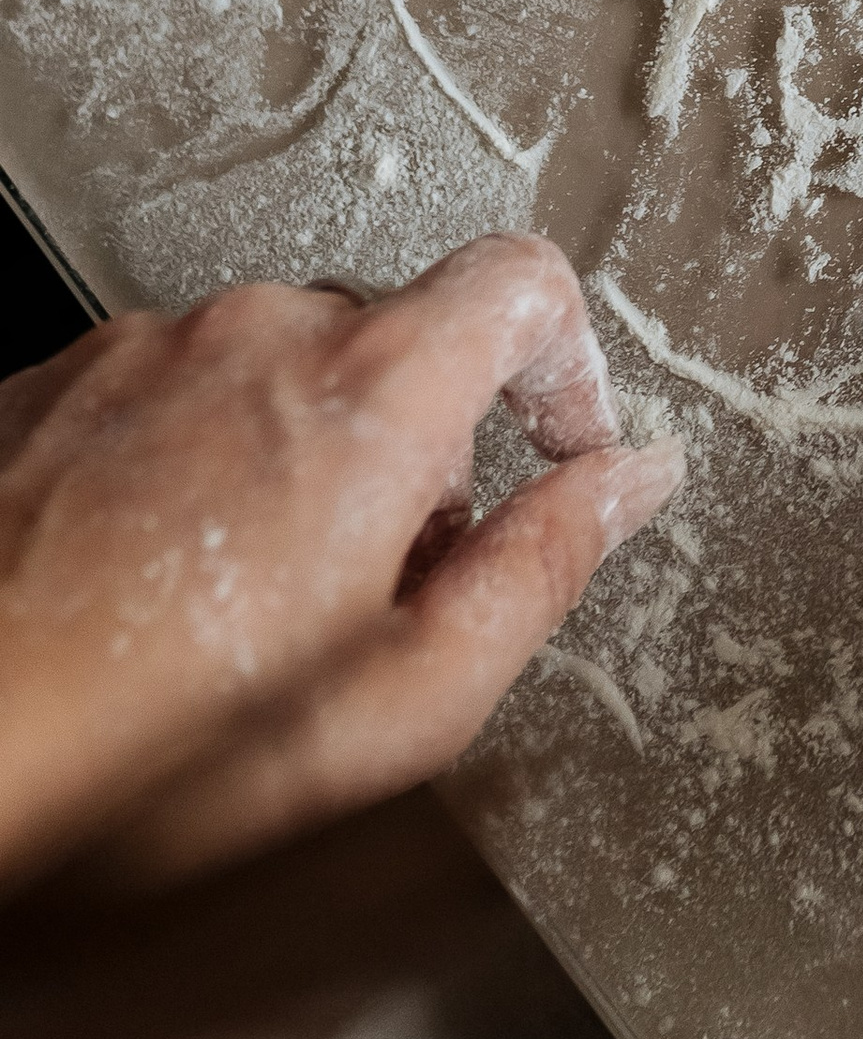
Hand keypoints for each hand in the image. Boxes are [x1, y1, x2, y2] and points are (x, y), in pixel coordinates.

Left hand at [0, 232, 681, 893]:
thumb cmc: (142, 755)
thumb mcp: (398, 707)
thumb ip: (543, 571)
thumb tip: (630, 483)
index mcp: (367, 395)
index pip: (525, 282)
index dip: (569, 368)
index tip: (558, 454)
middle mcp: (256, 334)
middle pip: (397, 344)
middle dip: (418, 457)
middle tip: (375, 599)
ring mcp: (142, 350)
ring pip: (278, 373)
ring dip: (298, 465)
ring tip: (243, 617)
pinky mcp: (52, 382)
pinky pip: (170, 393)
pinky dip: (193, 469)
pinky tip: (153, 595)